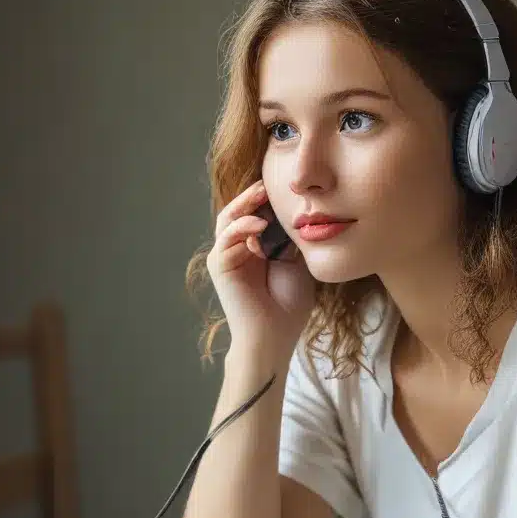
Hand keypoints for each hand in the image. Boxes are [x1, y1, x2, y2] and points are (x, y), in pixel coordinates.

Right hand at [206, 180, 314, 348]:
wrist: (275, 334)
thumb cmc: (289, 303)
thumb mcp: (296, 262)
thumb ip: (290, 238)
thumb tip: (297, 209)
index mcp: (255, 246)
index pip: (256, 212)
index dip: (268, 199)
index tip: (288, 186)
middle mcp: (237, 248)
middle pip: (240, 211)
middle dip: (254, 195)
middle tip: (272, 182)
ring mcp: (226, 256)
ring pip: (229, 219)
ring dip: (245, 205)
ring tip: (264, 194)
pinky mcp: (219, 265)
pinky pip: (226, 239)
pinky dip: (241, 228)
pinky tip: (259, 225)